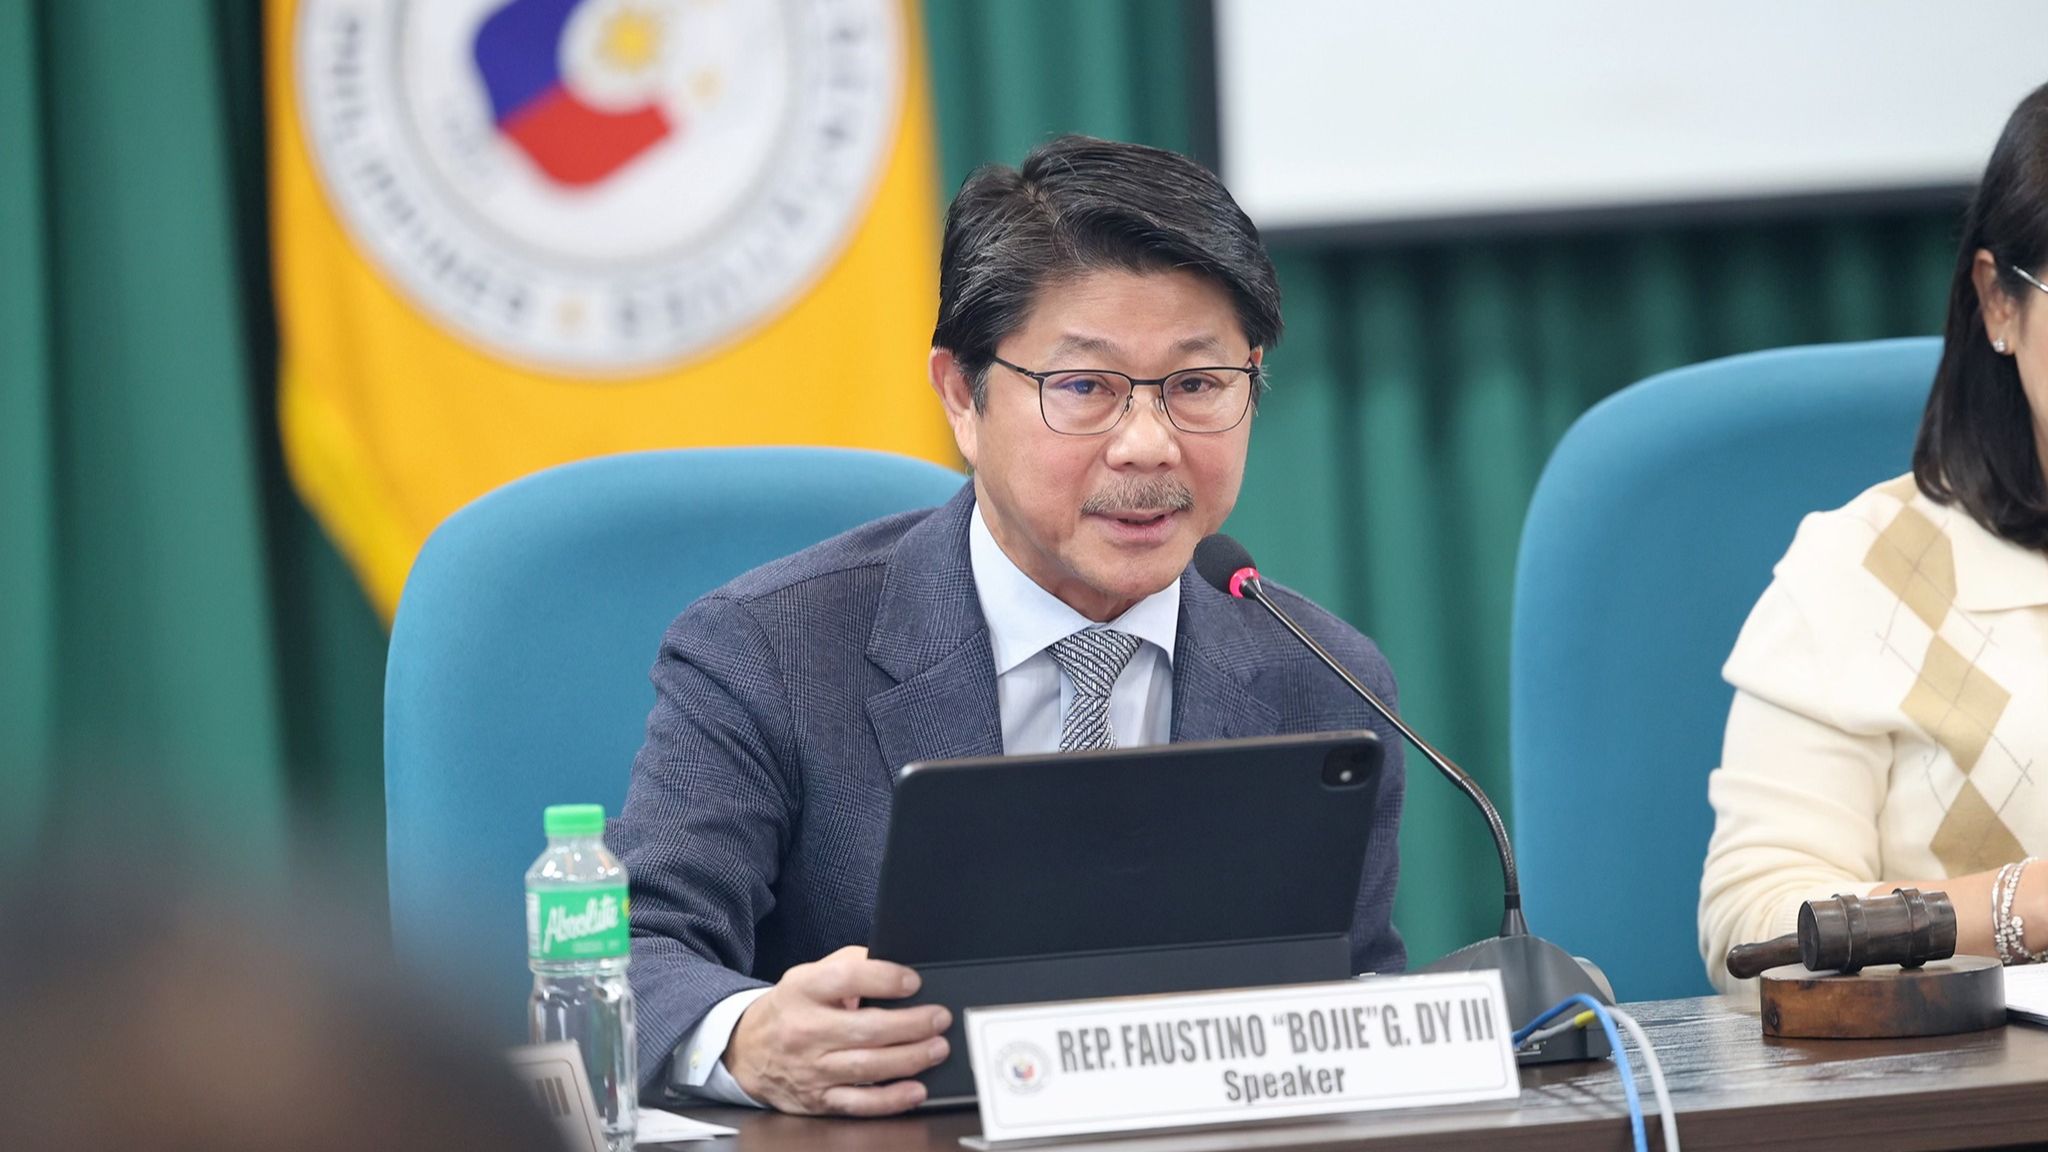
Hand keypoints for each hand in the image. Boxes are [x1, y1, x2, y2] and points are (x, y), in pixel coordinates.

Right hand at [724, 945, 950, 1115]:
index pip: (847, 979)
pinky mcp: (818, 1099)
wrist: (746, 1051)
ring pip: (868, 1067)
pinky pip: (859, 1103)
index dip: (884, 979)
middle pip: (866, 1028)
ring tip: (938, 1047)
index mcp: (803, 990)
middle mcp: (805, 1030)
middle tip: (939, 1018)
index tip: (914, 981)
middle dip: (911, 1024)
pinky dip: (890, 1099)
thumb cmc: (790, 1009)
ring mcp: (811, 1069)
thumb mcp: (808, 975)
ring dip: (909, 1058)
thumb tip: (893, 961)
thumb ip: (849, 964)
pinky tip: (915, 1090)